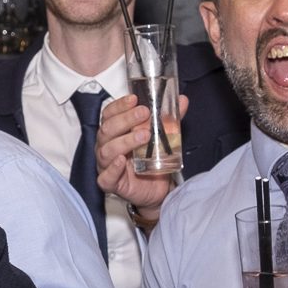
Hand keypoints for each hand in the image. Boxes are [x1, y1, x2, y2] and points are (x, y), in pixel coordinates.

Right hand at [94, 92, 185, 211]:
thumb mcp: (162, 137)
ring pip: (107, 150)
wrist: (157, 189)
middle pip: (107, 129)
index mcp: (115, 132)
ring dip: (125, 141)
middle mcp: (107, 146)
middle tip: (145, 114)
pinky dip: (113, 168)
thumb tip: (182, 100)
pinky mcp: (110, 183)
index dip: (120, 105)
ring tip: (145, 136)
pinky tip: (122, 161)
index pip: (109, 114)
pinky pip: (106, 177)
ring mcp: (106, 165)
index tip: (135, 99)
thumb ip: (169, 119)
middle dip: (126, 119)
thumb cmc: (152, 160)